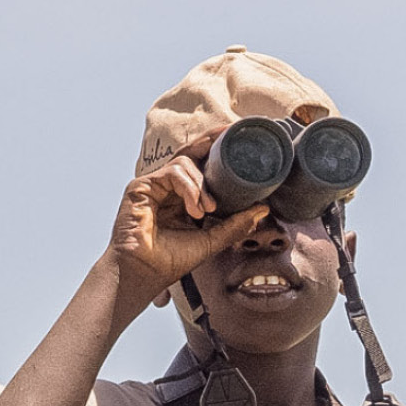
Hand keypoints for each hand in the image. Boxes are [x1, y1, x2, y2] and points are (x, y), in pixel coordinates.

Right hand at [109, 128, 269, 297]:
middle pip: (190, 152)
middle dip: (211, 140)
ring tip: (208, 210)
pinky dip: (189, 188)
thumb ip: (235, 224)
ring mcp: (154, 185)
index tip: (239, 143)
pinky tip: (195, 209)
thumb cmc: (170, 261)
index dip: (218, 153)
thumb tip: (263, 208)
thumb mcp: (212, 239)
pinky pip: (173, 172)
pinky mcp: (141, 185)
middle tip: (230, 133)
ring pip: (185, 162)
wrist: (145, 272)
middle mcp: (167, 188)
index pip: (201, 167)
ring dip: (202, 185)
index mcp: (182, 198)